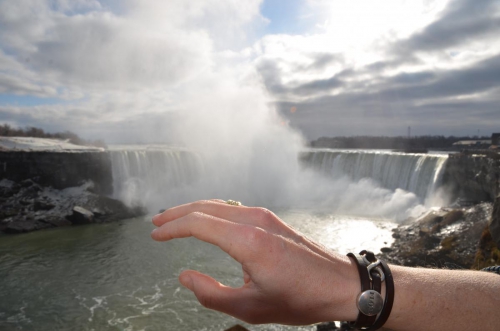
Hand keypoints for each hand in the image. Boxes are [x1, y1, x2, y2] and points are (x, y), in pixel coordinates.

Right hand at [151, 200, 358, 324]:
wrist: (340, 285)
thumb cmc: (299, 299)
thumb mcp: (250, 308)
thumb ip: (210, 294)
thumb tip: (184, 276)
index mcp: (248, 241)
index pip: (198, 223)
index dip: (172, 228)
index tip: (155, 235)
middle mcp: (254, 220)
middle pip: (206, 207)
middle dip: (177, 213)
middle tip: (156, 223)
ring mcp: (264, 216)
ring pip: (219, 205)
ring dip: (194, 210)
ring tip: (174, 221)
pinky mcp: (271, 219)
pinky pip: (233, 208)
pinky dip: (212, 212)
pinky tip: (205, 221)